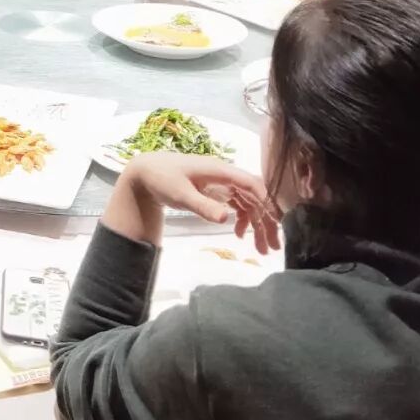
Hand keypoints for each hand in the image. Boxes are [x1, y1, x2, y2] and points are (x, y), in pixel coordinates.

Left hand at [124, 154, 280, 254]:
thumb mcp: (181, 195)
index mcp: (220, 170)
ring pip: (247, 203)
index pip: (251, 184)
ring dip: (257, 224)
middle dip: (266, 220)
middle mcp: (224, 175)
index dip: (266, 202)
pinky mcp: (215, 191)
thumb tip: (227, 217)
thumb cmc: (162, 179)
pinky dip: (242, 219)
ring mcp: (221, 183)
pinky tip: (238, 234)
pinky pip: (236, 204)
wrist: (144, 173)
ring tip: (263, 249)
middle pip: (254, 196)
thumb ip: (203, 206)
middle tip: (273, 246)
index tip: (275, 224)